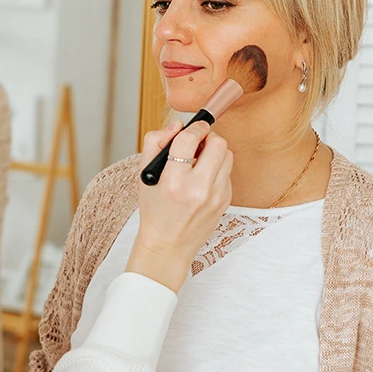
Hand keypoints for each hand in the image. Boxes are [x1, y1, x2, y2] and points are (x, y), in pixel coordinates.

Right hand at [128, 120, 231, 291]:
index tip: (192, 129)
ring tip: (200, 161)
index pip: (189, 140)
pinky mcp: (226, 201)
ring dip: (215, 152)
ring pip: (227, 155)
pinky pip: (228, 172)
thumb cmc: (155, 209)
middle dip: (208, 137)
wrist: (168, 245)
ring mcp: (216, 197)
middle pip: (218, 144)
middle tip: (197, 143)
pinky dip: (217, 169)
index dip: (193, 128)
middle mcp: (198, 189)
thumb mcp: (144, 175)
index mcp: (173, 182)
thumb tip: (176, 126)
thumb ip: (155, 142)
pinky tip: (203, 179)